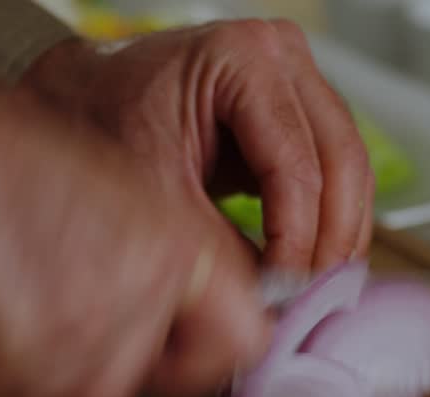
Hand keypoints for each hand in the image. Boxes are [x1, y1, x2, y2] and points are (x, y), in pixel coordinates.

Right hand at [0, 60, 270, 396]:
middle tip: (46, 317)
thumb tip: (174, 324)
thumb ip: (156, 263)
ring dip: (28, 372)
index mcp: (184, 244)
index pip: (245, 339)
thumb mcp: (117, 198)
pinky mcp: (26, 352)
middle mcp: (149, 288)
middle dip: (92, 367)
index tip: (177, 351)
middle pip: (141, 384)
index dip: (205, 354)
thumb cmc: (3, 161)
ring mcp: (89, 325)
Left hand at [23, 19, 375, 271]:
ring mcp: (294, 79)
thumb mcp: (152, 192)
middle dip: (330, 242)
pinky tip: (312, 266)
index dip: (297, 240)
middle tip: (311, 300)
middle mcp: (280, 55)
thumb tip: (266, 308)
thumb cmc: (99, 121)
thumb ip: (215, 248)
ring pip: (349, 168)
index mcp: (242, 58)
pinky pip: (334, 171)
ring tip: (315, 293)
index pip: (296, 165)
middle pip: (342, 161)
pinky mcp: (296, 110)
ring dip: (339, 236)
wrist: (80, 97)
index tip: (284, 292)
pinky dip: (328, 222)